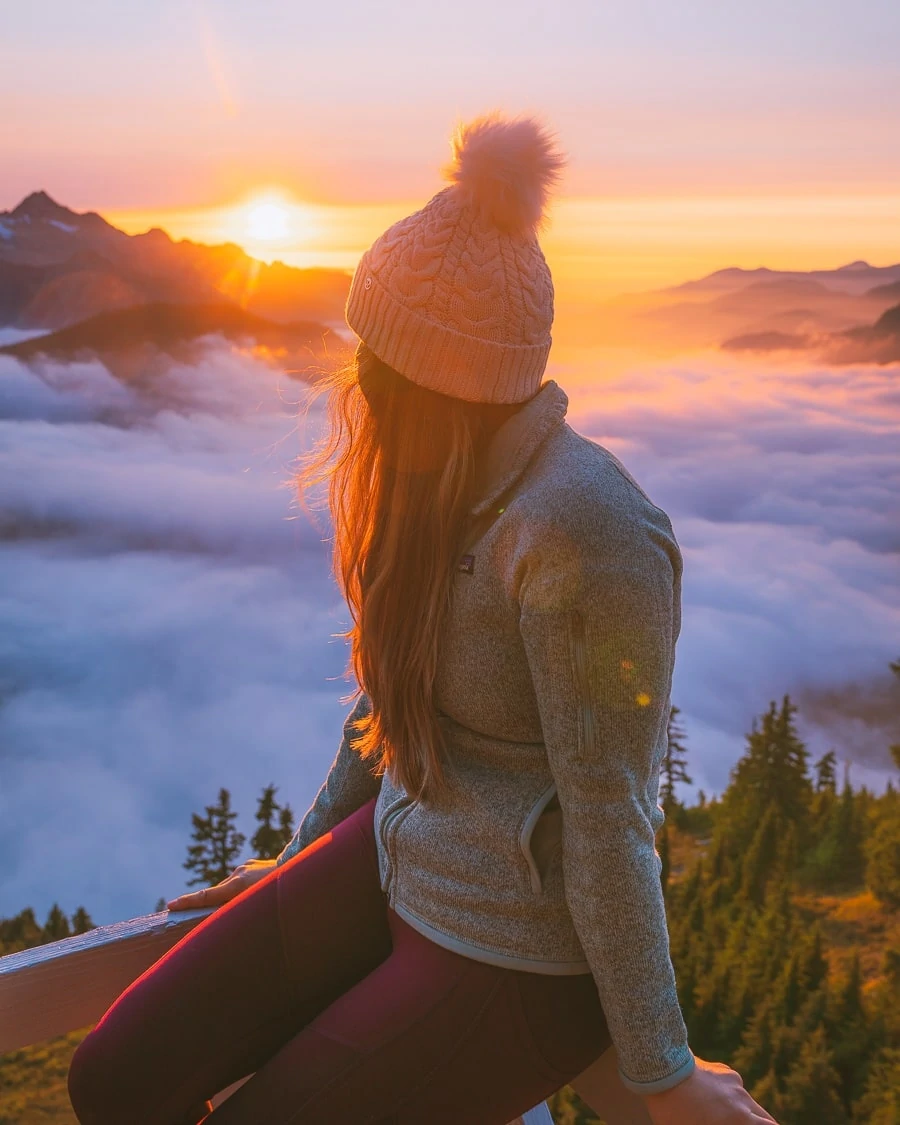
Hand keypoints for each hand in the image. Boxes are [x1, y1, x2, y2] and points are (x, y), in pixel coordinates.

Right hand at [166, 858, 277, 911]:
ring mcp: (248, 866)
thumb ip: (240, 910)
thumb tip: (225, 917)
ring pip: (232, 886)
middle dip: (212, 904)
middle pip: (219, 892)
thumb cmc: (283, 892)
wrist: (302, 864)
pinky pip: (243, 879)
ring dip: (232, 897)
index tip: (171, 905)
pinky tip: (254, 896)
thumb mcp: (261, 907)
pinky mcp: (256, 864)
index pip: (207, 896)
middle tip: (201, 917)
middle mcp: (240, 872)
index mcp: (239, 883)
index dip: (188, 902)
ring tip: (244, 909)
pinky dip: (242, 890)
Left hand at [642, 1058, 777, 1123]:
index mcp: (741, 1118)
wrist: (662, 1071)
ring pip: (747, 1103)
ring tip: (719, 1117)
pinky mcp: (723, 1070)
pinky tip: (709, 1101)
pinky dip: (729, 1098)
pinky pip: (733, 1089)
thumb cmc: (675, 1112)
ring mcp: (734, 1082)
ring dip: (743, 1114)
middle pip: (766, 1119)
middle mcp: (743, 1098)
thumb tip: (724, 1122)